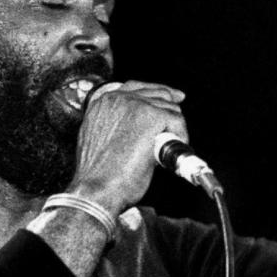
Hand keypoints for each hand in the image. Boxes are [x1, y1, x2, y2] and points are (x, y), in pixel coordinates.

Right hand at [67, 80, 188, 215]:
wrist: (96, 189)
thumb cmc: (96, 176)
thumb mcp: (98, 141)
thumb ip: (113, 127)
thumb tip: (135, 130)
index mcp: (102, 103)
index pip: (136, 87)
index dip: (157, 92)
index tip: (171, 97)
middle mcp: (117, 99)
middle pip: (157, 94)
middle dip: (171, 110)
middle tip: (177, 129)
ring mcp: (135, 105)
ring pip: (170, 108)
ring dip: (174, 129)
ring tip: (167, 151)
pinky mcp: (151, 116)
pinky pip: (176, 120)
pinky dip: (180, 137)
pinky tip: (170, 153)